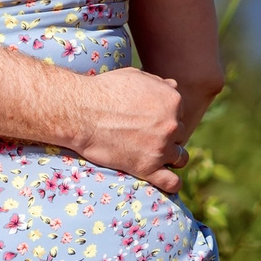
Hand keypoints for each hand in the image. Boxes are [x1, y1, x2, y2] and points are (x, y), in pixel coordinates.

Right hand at [70, 66, 184, 193]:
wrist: (80, 112)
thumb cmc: (104, 90)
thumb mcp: (135, 76)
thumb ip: (159, 83)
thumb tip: (174, 86)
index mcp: (173, 101)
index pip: (178, 114)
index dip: (163, 117)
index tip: (147, 120)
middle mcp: (171, 125)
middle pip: (179, 134)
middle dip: (165, 135)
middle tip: (144, 136)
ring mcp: (161, 148)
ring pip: (180, 158)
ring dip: (170, 157)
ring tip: (152, 155)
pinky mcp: (147, 168)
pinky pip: (172, 183)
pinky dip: (171, 183)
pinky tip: (162, 179)